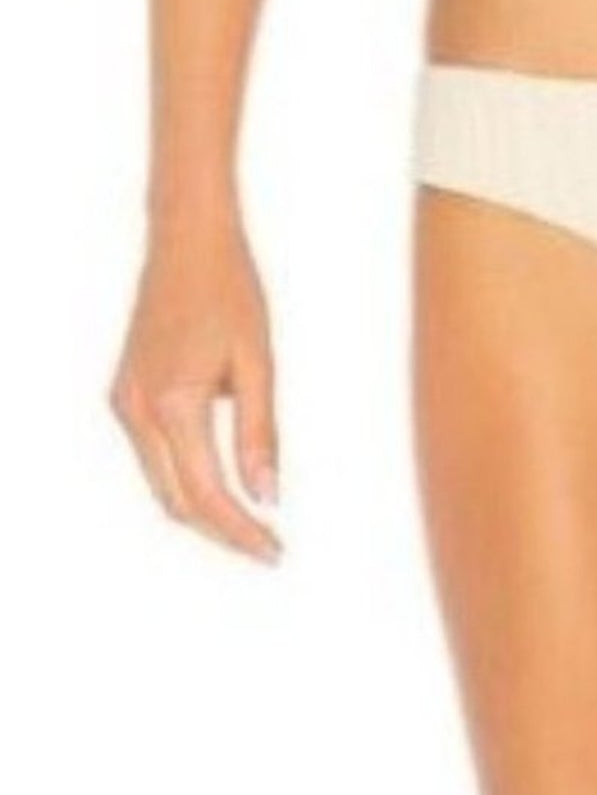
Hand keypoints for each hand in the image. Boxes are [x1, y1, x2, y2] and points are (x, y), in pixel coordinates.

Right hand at [109, 213, 280, 563]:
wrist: (186, 242)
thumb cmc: (232, 294)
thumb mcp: (259, 364)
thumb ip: (260, 434)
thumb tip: (268, 497)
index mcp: (173, 404)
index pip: (208, 494)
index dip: (242, 531)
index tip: (275, 552)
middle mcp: (137, 409)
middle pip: (176, 501)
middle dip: (222, 533)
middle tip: (269, 551)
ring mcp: (124, 402)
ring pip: (160, 484)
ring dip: (203, 513)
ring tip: (252, 529)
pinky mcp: (125, 394)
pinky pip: (154, 458)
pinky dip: (185, 483)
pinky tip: (222, 489)